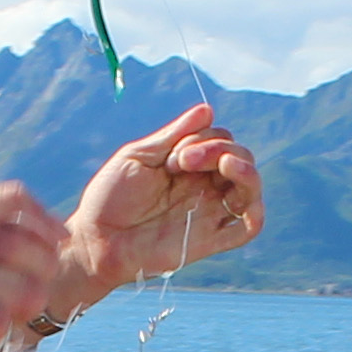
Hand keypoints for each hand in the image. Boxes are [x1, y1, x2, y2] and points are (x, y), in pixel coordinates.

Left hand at [57, 103, 266, 307]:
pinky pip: (248, 228)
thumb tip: (208, 109)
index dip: (205, 139)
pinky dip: (256, 213)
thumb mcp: (138, 157)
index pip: (219, 140)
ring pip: (250, 190)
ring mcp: (209, 212)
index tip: (170, 157)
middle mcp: (203, 186)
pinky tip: (244, 198)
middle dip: (219, 149)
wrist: (95, 241)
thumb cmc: (110, 197)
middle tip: (182, 160)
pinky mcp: (210, 240)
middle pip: (240, 158)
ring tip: (226, 164)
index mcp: (187, 164)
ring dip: (247, 172)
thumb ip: (172, 135)